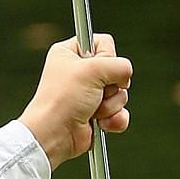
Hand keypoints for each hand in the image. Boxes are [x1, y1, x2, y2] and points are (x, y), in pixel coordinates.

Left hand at [20, 32, 131, 169]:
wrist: (53, 135)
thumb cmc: (63, 100)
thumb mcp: (94, 69)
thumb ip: (120, 65)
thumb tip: (125, 77)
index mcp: (70, 53)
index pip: (104, 43)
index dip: (107, 57)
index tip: (94, 70)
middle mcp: (79, 72)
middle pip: (116, 70)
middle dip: (110, 86)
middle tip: (93, 93)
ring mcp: (89, 94)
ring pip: (120, 93)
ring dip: (110, 104)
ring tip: (92, 110)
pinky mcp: (96, 114)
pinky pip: (120, 112)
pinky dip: (115, 119)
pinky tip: (103, 124)